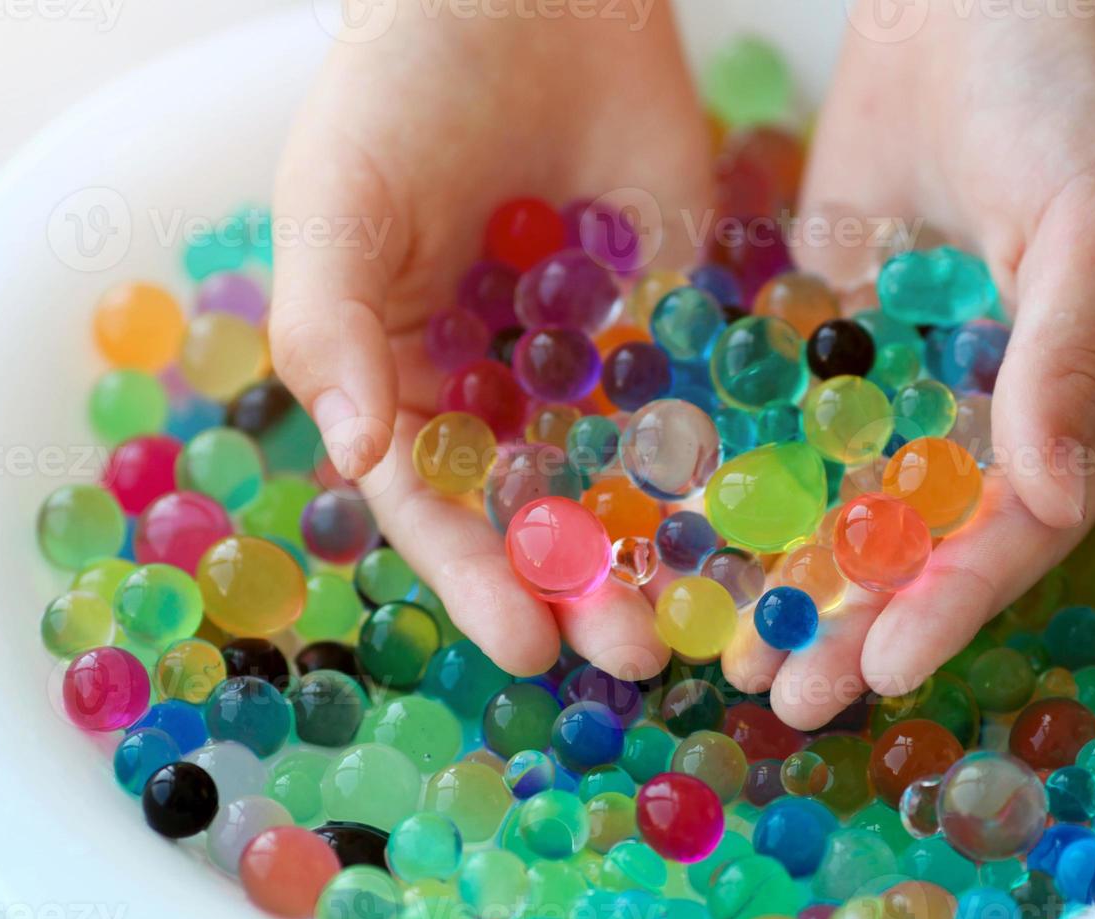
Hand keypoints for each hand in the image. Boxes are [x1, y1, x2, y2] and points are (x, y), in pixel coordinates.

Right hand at [270, 7, 711, 679]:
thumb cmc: (401, 89)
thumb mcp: (338, 201)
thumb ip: (330, 326)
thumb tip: (349, 454)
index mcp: (403, 379)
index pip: (436, 504)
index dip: (476, 577)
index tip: (525, 643)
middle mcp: (496, 390)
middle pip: (539, 513)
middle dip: (583, 588)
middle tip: (635, 654)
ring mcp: (589, 362)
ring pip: (625, 479)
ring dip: (660, 551)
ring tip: (704, 619)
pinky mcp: (671, 321)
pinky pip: (698, 404)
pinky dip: (724, 465)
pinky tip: (763, 523)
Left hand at [725, 1, 1094, 726]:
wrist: (988, 0)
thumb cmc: (1080, 105)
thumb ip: (1068, 358)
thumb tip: (1045, 495)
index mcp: (1079, 408)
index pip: (1013, 530)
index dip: (951, 605)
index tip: (888, 669)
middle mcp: (988, 411)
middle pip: (917, 538)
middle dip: (854, 621)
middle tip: (787, 699)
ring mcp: (902, 377)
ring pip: (841, 497)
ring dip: (789, 575)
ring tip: (724, 649)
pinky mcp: (830, 335)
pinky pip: (785, 420)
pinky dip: (745, 477)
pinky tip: (689, 534)